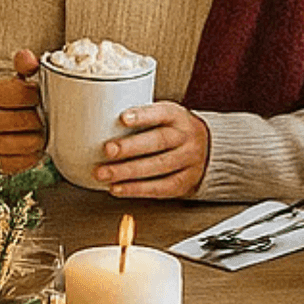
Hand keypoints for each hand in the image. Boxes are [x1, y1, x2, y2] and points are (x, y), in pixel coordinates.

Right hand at [0, 49, 43, 167]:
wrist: (13, 116)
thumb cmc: (22, 96)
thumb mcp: (24, 76)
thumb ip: (26, 65)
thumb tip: (25, 58)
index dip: (21, 94)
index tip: (36, 93)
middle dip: (27, 119)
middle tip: (42, 115)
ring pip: (5, 145)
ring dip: (30, 139)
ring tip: (41, 132)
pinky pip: (11, 164)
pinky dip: (29, 157)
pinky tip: (35, 146)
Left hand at [95, 102, 210, 197]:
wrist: (206, 149)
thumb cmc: (172, 130)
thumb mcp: (162, 115)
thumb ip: (140, 118)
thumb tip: (97, 121)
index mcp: (177, 116)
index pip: (161, 113)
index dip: (142, 115)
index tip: (122, 118)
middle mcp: (186, 138)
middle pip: (158, 142)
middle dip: (129, 147)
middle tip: (107, 150)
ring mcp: (188, 162)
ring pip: (157, 167)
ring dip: (126, 172)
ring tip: (103, 173)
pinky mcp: (184, 183)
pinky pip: (159, 188)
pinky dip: (135, 190)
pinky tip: (117, 188)